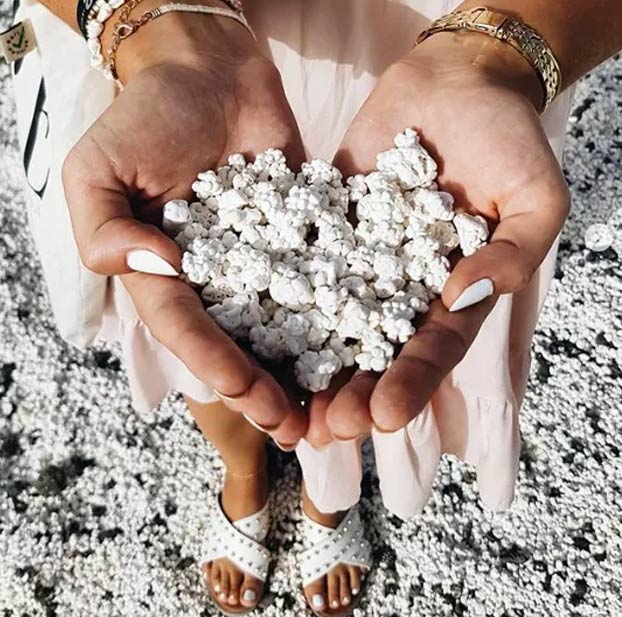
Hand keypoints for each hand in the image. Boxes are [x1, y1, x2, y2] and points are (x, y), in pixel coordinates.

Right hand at [62, 3, 306, 445]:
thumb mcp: (101, 168)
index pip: (187, 326)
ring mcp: (265, 261)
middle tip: (293, 428)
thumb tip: (144, 268)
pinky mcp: (306, 238)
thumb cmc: (148, 114)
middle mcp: (218, 279)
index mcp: (167, 274)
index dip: (211, 360)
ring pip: (285, 325)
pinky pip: (324, 278)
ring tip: (329, 412)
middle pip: (240, 341)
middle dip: (263, 386)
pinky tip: (363, 349)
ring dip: (305, 370)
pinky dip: (341, 315)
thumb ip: (104, 227)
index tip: (240, 389)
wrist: (212, 70)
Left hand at [309, 32, 569, 443]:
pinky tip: (253, 329)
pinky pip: (301, 263)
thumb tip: (466, 296)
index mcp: (454, 293)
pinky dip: (279, 295)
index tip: (384, 416)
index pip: (432, 350)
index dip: (410, 385)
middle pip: (375, 351)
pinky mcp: (327, 228)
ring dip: (310, 365)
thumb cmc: (507, 137)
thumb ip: (512, 252)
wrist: (456, 82)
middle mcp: (403, 288)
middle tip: (323, 429)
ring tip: (284, 406)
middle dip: (351, 392)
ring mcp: (360, 261)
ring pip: (331, 321)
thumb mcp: (534, 196)